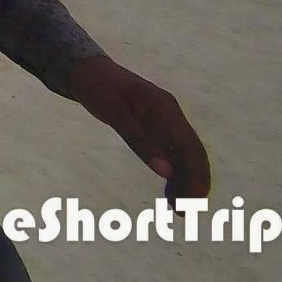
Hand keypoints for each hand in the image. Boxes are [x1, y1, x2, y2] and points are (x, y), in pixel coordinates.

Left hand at [65, 55, 208, 197]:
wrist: (85, 69)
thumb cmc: (97, 88)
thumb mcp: (114, 113)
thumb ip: (140, 141)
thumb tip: (166, 172)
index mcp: (164, 108)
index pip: (190, 146)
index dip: (196, 174)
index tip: (194, 200)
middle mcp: (171, 114)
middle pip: (192, 153)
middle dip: (194, 182)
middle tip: (185, 211)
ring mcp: (165, 120)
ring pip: (184, 155)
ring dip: (185, 180)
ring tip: (179, 208)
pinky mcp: (156, 126)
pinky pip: (172, 151)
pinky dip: (174, 171)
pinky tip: (170, 191)